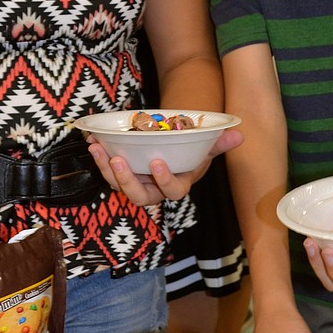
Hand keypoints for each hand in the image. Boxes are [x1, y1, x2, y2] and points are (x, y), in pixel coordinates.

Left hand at [87, 126, 242, 205]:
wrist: (175, 144)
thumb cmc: (192, 149)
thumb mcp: (206, 145)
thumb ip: (220, 142)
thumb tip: (239, 135)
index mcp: (177, 185)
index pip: (172, 191)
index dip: (164, 180)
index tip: (156, 162)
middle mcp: (155, 189)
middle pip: (139, 197)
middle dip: (126, 181)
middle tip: (118, 160)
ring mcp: (137, 182)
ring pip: (119, 185)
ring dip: (106, 168)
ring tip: (98, 148)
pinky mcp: (122, 173)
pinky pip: (108, 170)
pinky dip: (99, 157)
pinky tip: (92, 139)